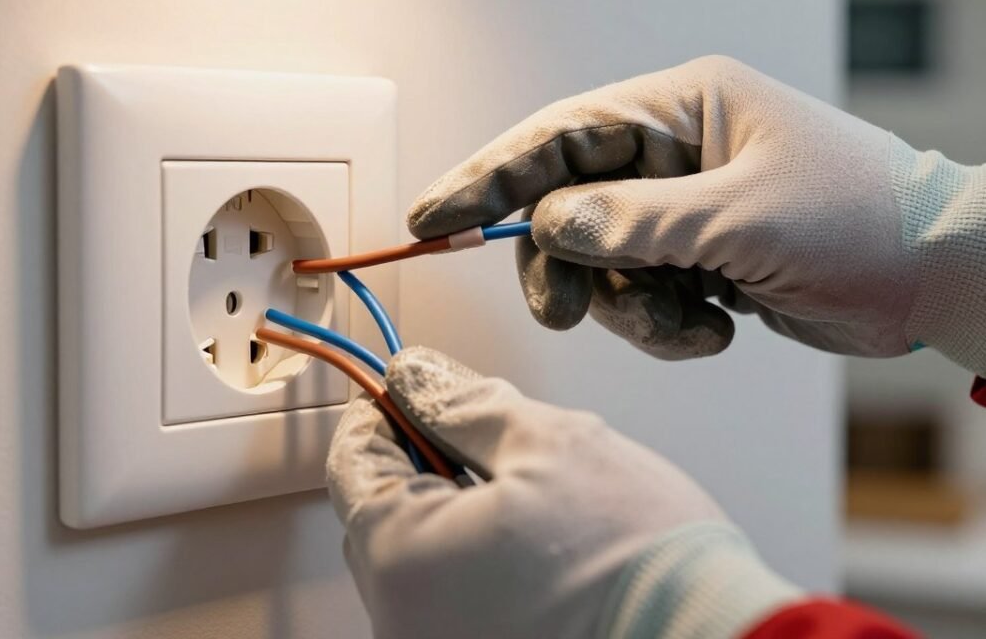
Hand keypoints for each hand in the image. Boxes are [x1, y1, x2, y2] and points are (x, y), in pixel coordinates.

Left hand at [328, 347, 798, 638]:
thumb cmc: (637, 559)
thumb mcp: (546, 441)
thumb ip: (463, 402)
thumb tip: (417, 375)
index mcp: (400, 559)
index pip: (352, 461)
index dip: (385, 408)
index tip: (418, 387)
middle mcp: (403, 620)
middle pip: (384, 511)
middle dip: (427, 459)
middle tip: (489, 433)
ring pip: (420, 554)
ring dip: (457, 509)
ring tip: (531, 495)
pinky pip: (452, 593)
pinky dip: (478, 558)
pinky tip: (537, 544)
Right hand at [408, 55, 985, 371]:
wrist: (938, 279)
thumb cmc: (865, 220)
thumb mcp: (742, 219)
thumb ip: (635, 222)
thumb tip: (551, 226)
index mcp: (683, 108)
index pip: (560, 136)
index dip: (490, 175)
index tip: (435, 214)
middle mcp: (675, 152)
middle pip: (568, 206)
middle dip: (566, 265)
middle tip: (564, 310)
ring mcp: (685, 208)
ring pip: (601, 264)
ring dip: (631, 307)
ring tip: (687, 321)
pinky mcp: (698, 258)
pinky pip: (640, 296)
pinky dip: (666, 325)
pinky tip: (716, 325)